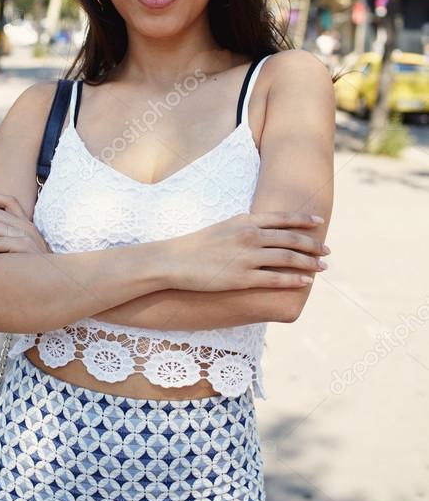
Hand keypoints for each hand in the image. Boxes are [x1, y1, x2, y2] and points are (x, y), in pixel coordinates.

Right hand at [168, 211, 328, 292]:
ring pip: (288, 258)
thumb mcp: (224, 227)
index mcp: (245, 220)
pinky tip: (306, 282)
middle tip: (327, 251)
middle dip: (313, 245)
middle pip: (291, 239)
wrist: (173, 260)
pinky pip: (275, 279)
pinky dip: (294, 280)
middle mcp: (249, 236)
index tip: (319, 221)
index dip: (304, 220)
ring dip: (309, 263)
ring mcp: (247, 257)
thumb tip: (263, 230)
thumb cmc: (196, 245)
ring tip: (322, 268)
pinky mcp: (242, 278)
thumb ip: (245, 226)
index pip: (282, 218)